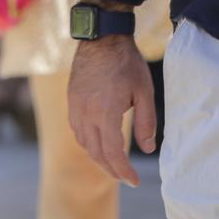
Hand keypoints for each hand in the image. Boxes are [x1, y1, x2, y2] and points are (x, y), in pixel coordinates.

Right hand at [68, 34, 154, 186]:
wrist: (102, 37)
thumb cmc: (126, 62)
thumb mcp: (144, 91)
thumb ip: (146, 122)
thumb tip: (147, 149)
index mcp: (105, 113)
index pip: (112, 153)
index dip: (123, 171)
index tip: (135, 181)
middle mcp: (86, 113)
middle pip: (96, 153)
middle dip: (112, 169)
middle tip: (126, 177)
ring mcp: (75, 107)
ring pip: (84, 143)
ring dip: (99, 157)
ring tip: (115, 163)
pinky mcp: (72, 101)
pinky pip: (77, 130)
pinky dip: (88, 142)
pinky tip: (99, 142)